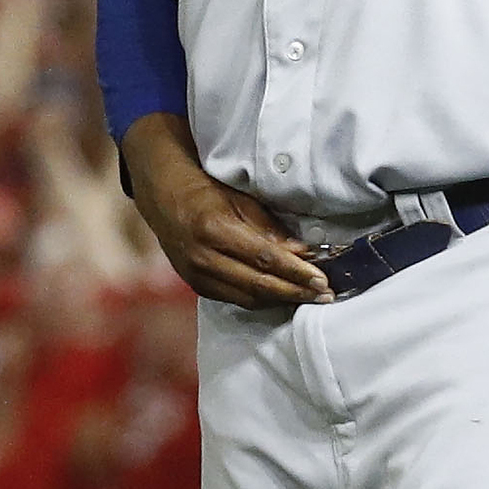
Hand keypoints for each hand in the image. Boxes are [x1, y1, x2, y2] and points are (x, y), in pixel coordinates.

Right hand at [121, 122, 328, 308]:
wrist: (163, 196)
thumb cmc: (206, 189)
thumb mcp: (239, 198)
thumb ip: (269, 227)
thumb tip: (303, 252)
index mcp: (214, 229)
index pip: (264, 258)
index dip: (295, 272)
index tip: (322, 279)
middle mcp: (202, 257)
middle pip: (257, 284)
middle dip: (295, 291)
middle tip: (325, 295)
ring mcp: (196, 275)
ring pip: (247, 297)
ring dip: (282, 300)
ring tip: (310, 298)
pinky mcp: (196, 285)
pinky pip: (235, 299)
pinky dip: (261, 299)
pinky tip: (283, 297)